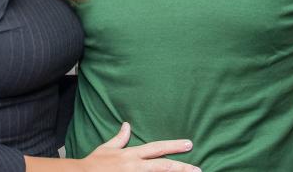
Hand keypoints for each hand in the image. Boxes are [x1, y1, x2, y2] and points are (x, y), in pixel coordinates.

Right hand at [80, 122, 199, 171]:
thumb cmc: (93, 165)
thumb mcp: (107, 149)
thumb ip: (120, 138)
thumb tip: (127, 125)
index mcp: (131, 155)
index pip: (157, 148)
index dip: (174, 145)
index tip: (189, 144)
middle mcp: (135, 167)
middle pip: (163, 167)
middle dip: (182, 167)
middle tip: (199, 169)